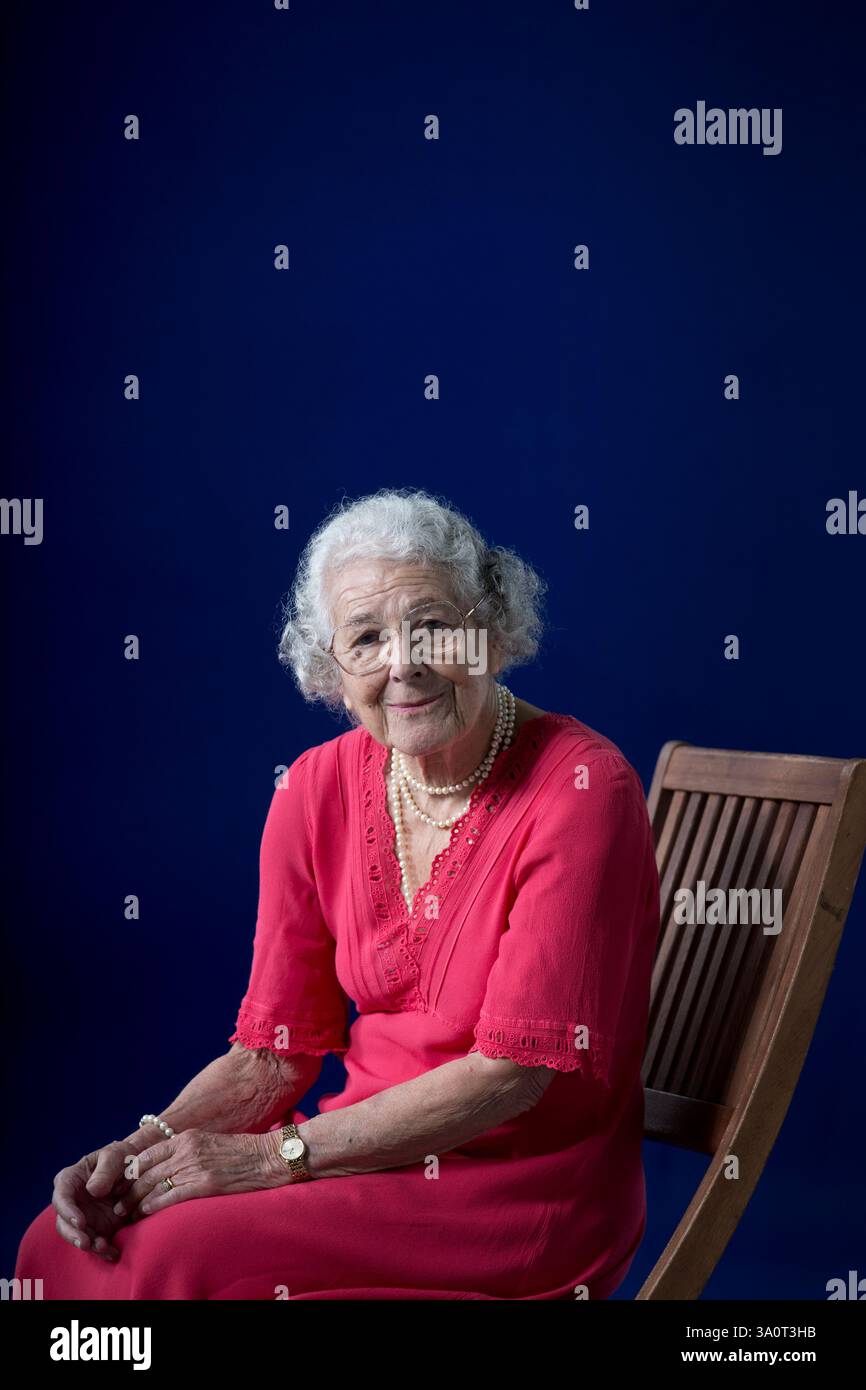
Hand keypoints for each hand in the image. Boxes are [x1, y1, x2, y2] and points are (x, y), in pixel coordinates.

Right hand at [51, 1130, 155, 1260]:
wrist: (138, 1168)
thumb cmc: (122, 1156)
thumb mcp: (116, 1154)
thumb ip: (105, 1170)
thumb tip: (93, 1190)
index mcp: (71, 1179)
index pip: (61, 1196)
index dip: (67, 1211)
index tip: (80, 1222)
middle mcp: (73, 1201)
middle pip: (64, 1221)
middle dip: (73, 1234)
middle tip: (86, 1243)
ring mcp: (85, 1216)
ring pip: (78, 1235)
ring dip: (88, 1244)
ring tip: (103, 1247)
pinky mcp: (98, 1228)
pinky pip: (96, 1243)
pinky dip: (103, 1250)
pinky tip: (112, 1253)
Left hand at [119, 1128, 278, 1220]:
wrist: (267, 1158)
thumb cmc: (241, 1152)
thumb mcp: (209, 1142)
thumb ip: (188, 1150)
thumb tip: (168, 1165)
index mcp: (187, 1138)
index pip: (148, 1154)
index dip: (131, 1171)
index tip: (121, 1184)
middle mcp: (186, 1150)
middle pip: (146, 1172)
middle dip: (128, 1190)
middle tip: (117, 1204)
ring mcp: (194, 1166)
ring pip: (153, 1185)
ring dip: (136, 1202)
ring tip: (125, 1214)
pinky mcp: (204, 1184)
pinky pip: (170, 1196)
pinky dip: (153, 1206)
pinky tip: (145, 1214)